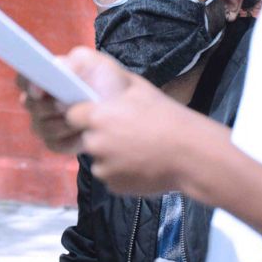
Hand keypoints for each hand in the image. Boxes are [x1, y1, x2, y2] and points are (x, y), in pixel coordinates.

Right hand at [16, 51, 129, 153]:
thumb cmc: (104, 78)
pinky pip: (55, 143)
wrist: (123, 103)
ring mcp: (44, 124)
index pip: (23, 80)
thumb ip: (73, 61)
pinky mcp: (56, 143)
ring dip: (64, 122)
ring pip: (42, 127)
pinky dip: (71, 138)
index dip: (27, 84)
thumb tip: (54, 66)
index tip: (39, 89)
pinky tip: (86, 131)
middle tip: (67, 103)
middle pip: (30, 105)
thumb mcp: (92, 63)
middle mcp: (38, 102)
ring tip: (83, 116)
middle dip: (49, 105)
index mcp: (42, 78)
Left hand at [65, 49, 198, 194]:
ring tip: (138, 150)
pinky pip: (111, 176)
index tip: (100, 116)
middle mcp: (95, 143)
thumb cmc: (166, 118)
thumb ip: (113, 84)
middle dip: (101, 136)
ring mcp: (103, 167)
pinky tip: (141, 164)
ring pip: (99, 159)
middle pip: (87, 138)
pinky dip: (122, 172)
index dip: (84, 115)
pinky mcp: (113, 185)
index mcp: (98, 117)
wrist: (189, 154)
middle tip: (127, 134)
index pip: (72, 115)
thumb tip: (97, 75)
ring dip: (111, 156)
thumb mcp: (140, 90)